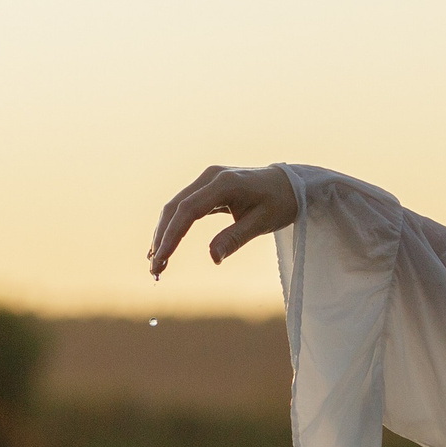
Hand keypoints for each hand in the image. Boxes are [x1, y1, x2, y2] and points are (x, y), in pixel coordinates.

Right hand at [148, 165, 298, 277]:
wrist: (291, 184)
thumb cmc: (281, 202)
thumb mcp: (262, 223)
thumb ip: (235, 238)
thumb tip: (213, 258)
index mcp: (225, 183)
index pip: (188, 209)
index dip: (172, 235)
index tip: (161, 259)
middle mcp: (210, 177)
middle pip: (175, 207)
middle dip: (162, 238)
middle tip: (155, 269)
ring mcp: (207, 180)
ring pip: (175, 207)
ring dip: (163, 233)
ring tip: (156, 263)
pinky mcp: (207, 187)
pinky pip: (184, 206)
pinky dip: (173, 226)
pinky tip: (164, 246)